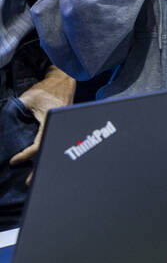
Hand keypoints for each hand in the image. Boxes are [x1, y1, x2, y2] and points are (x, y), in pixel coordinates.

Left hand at [11, 66, 75, 181]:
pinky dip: (48, 153)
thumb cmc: (47, 89)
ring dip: (45, 162)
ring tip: (35, 176)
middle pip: (50, 151)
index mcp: (51, 120)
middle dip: (40, 168)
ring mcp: (64, 128)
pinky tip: (42, 160)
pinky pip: (55, 142)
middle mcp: (60, 127)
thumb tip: (5, 124)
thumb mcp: (27, 99)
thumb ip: (16, 111)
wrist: (64, 80)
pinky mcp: (63, 128)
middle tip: (29, 181)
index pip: (39, 143)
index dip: (26, 154)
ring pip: (54, 149)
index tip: (14, 161)